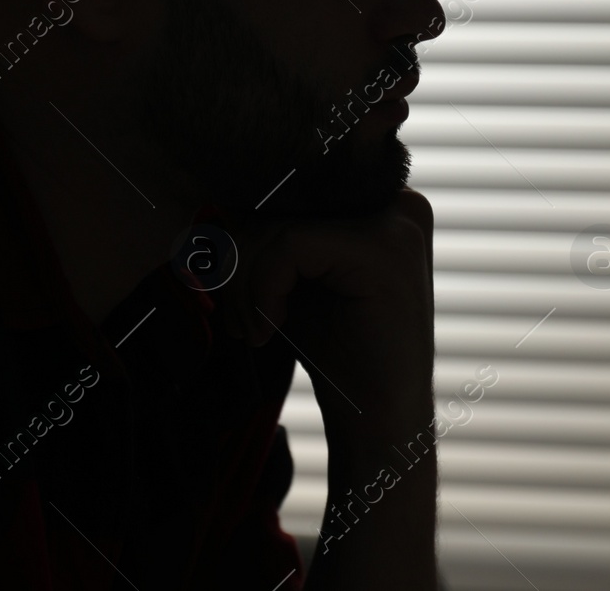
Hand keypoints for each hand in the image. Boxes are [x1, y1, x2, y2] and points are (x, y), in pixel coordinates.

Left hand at [229, 189, 433, 434]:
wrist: (379, 419)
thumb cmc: (337, 350)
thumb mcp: (297, 278)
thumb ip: (270, 236)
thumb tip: (213, 206)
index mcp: (380, 199)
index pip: (289, 189)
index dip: (249, 235)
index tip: (232, 289)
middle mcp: (396, 200)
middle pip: (281, 203)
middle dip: (239, 262)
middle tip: (237, 319)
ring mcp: (396, 221)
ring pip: (279, 226)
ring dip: (244, 284)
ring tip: (252, 329)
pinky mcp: (382, 249)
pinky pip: (290, 247)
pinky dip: (263, 290)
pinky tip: (268, 329)